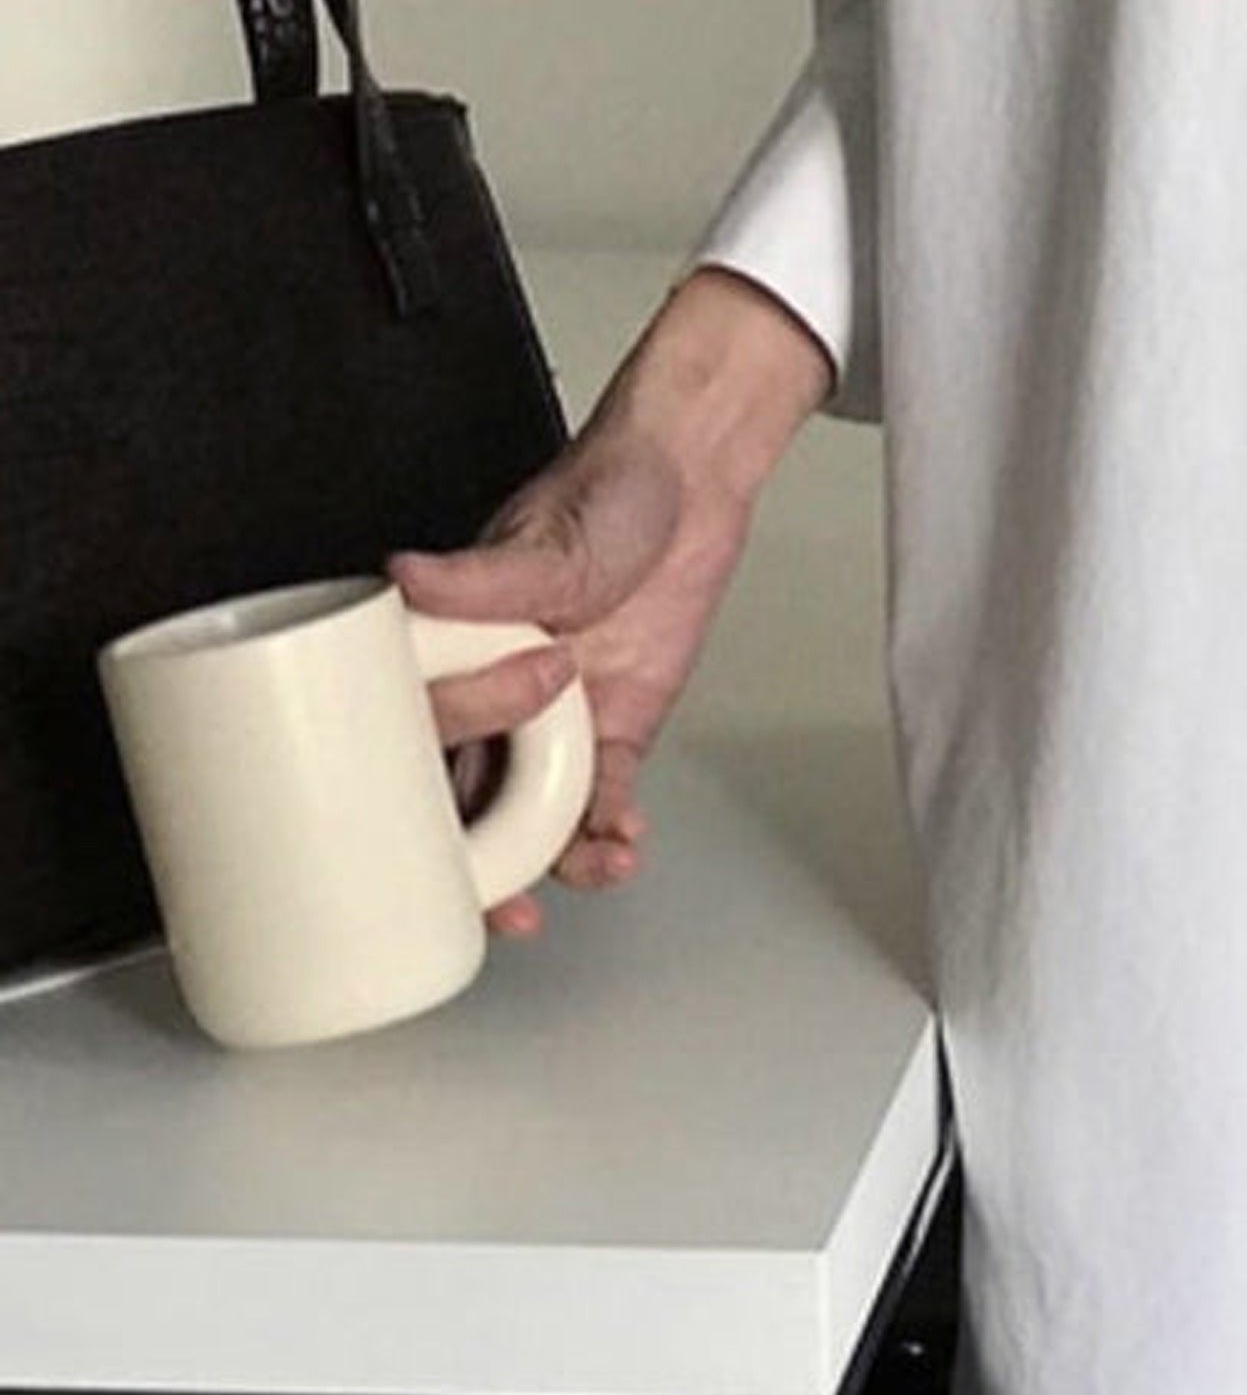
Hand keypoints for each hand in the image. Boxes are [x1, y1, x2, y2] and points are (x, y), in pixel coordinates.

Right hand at [388, 269, 831, 936]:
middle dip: (479, 867)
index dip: (422, 789)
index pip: (423, 736)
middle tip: (500, 912)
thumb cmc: (602, 490)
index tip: (435, 828)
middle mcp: (497, 694)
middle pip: (467, 799)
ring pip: (535, 813)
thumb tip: (405, 577)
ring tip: (594, 869)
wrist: (692, 482)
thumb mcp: (542, 539)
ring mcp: (555, 717)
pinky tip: (625, 843)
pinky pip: (602, 796)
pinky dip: (610, 829)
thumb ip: (477, 577)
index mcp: (454, 652)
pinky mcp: (617, 725)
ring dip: (557, 857)